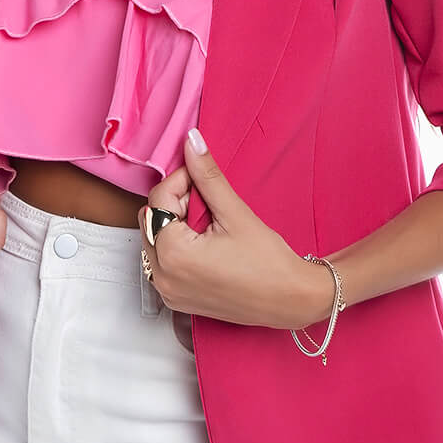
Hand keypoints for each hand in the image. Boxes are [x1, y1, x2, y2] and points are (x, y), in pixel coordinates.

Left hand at [137, 129, 334, 329]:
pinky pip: (162, 263)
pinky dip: (177, 248)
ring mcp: (168, 292)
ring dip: (175, 225)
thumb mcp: (235, 213)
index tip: (206, 180)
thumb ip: (207, 176)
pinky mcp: (177, 300)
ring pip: (154, 240)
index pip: (158, 198)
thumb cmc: (269, 264)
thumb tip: (192, 142)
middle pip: (151, 219)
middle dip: (175, 204)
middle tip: (209, 205)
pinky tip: (205, 245)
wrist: (290, 300)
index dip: (182, 182)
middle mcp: (163, 277)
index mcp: (173, 254)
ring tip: (209, 226)